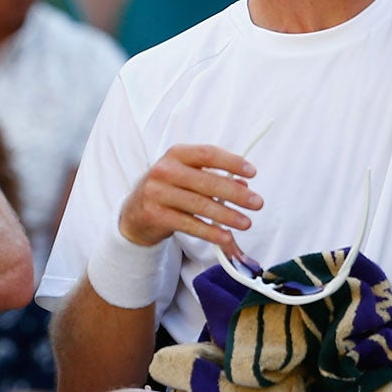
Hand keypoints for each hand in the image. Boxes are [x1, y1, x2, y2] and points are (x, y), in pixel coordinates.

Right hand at [118, 143, 262, 250]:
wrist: (135, 213)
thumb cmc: (168, 190)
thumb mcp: (188, 177)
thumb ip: (214, 178)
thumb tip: (244, 185)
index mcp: (176, 154)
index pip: (208, 154)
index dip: (232, 162)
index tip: (252, 173)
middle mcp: (164, 170)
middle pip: (207, 182)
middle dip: (235, 194)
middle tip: (256, 203)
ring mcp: (157, 193)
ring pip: (200, 205)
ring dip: (227, 215)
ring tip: (246, 222)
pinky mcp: (156, 215)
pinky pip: (189, 224)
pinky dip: (210, 232)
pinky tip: (225, 236)